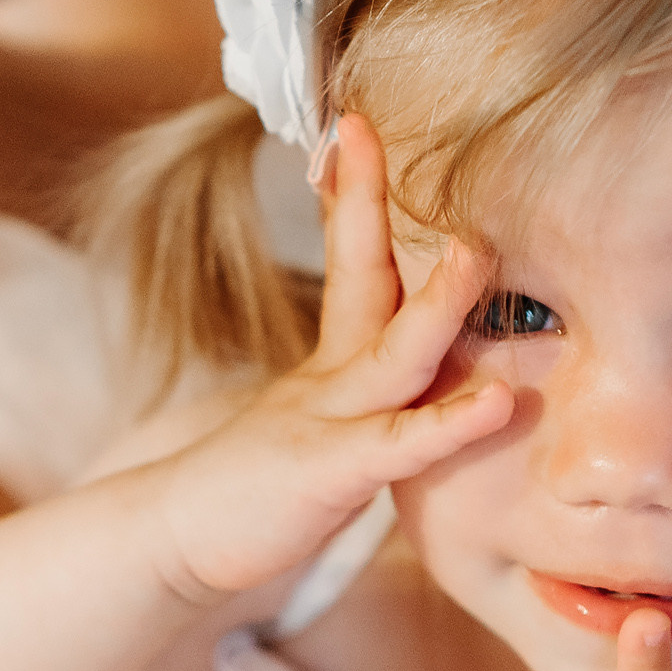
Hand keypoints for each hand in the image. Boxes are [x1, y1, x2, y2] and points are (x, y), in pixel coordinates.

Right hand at [147, 112, 514, 600]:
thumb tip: (401, 369)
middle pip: (361, 277)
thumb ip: (361, 401)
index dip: (354, 197)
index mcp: (329, 367)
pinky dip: (449, 424)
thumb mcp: (308, 431)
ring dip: (437, 304)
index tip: (355, 127)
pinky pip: (400, 446)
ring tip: (475, 253)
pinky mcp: (330, 476)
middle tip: (372, 130)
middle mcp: (329, 381)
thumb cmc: (248, 495)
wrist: (172, 544)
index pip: (352, 265)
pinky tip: (499, 403)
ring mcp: (326, 424)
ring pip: (394, 356)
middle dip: (370, 203)